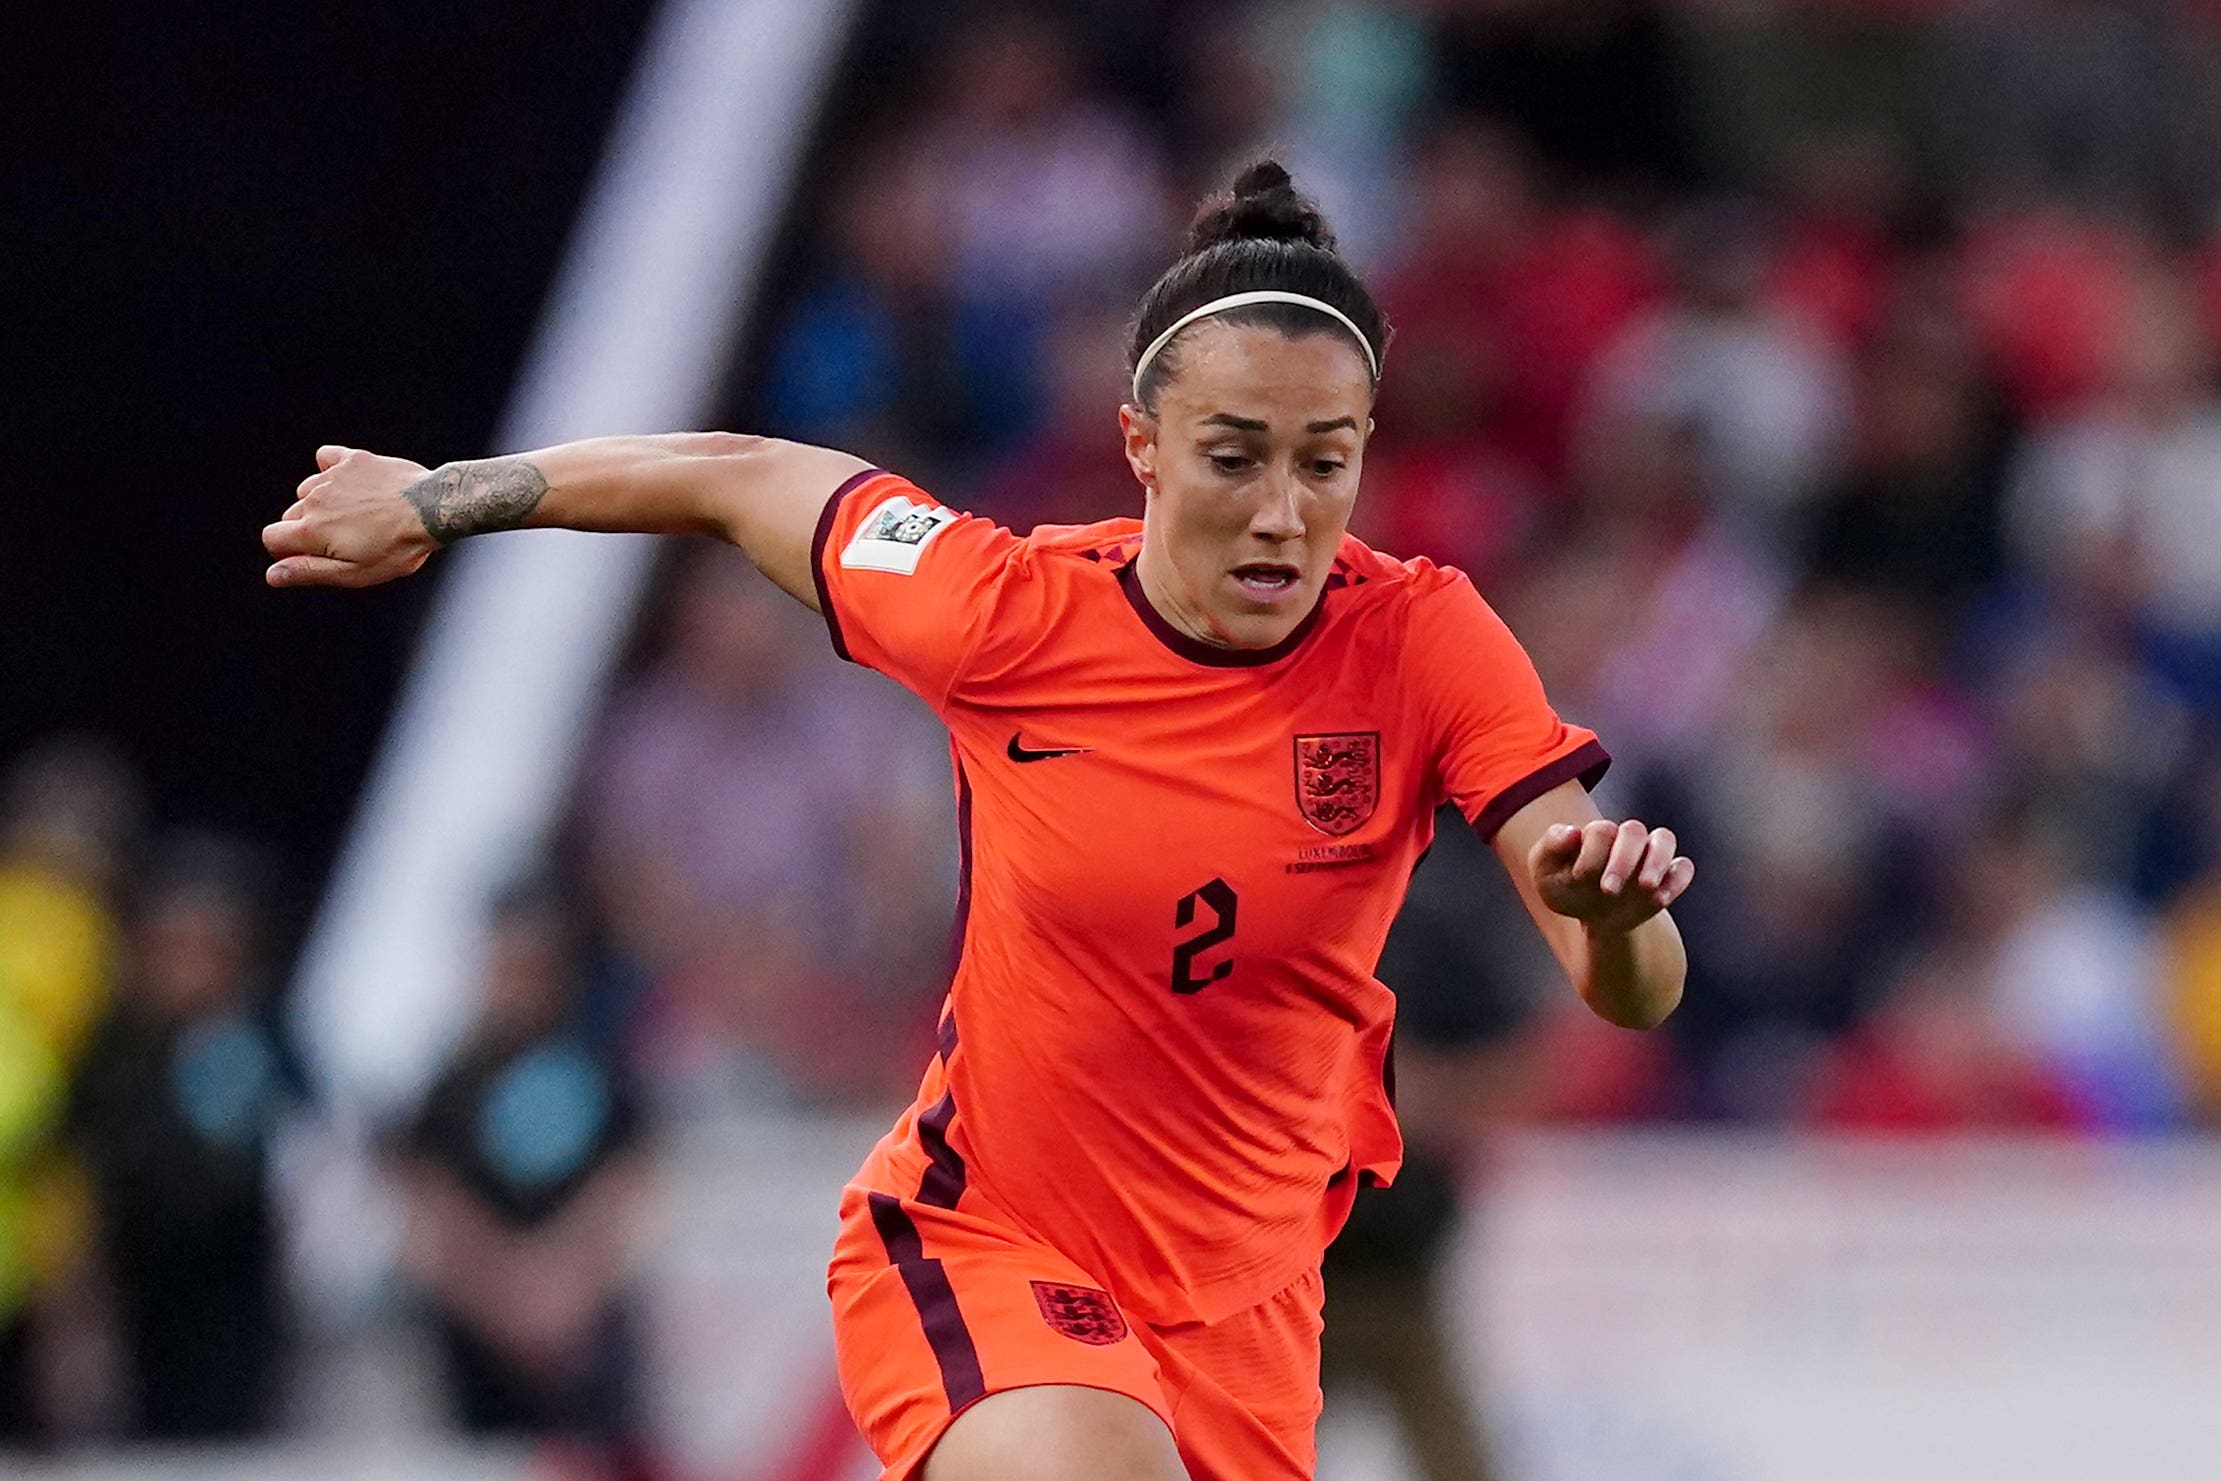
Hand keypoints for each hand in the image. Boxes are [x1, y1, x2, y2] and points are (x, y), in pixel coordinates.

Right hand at [262, 445, 437, 587]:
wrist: (432, 509)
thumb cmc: (397, 547)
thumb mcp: (354, 572)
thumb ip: (308, 571)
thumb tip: (273, 575)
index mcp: (311, 530)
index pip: (271, 537)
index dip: (286, 551)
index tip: (312, 555)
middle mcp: (314, 499)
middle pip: (291, 515)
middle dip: (309, 529)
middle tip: (347, 539)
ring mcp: (333, 477)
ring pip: (308, 490)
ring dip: (322, 502)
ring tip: (356, 515)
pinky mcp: (353, 460)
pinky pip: (326, 459)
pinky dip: (331, 470)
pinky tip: (351, 484)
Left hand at [1529, 818, 1693, 935]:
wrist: (1591, 916)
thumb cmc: (1565, 888)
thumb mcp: (1544, 874)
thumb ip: (1549, 849)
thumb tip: (1572, 832)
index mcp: (1595, 833)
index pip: (1601, 830)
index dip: (1592, 853)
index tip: (1579, 878)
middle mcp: (1625, 839)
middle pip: (1634, 830)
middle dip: (1622, 860)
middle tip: (1608, 891)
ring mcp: (1649, 856)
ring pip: (1664, 839)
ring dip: (1657, 861)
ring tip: (1644, 887)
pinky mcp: (1667, 878)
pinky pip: (1683, 868)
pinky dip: (1676, 880)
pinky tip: (1660, 899)